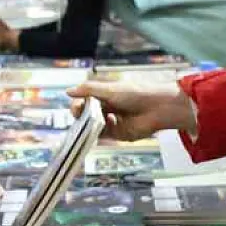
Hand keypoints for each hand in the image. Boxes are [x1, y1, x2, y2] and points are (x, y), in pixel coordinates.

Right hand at [66, 82, 197, 141]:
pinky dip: (102, 131)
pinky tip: (107, 123)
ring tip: (91, 122)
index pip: (83, 102)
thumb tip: (68, 91)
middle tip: (79, 116)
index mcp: (104, 97)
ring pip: (93, 127)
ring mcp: (112, 123)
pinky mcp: (118, 135)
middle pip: (86, 116)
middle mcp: (106, 110)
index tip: (76, 107)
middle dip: (81, 116)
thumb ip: (89, 90)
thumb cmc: (135, 93)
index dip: (77, 105)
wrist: (158, 107)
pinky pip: (104, 136)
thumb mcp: (110, 89)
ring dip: (89, 125)